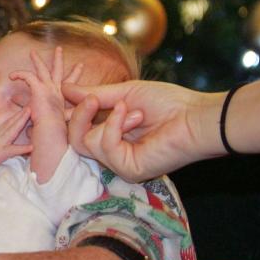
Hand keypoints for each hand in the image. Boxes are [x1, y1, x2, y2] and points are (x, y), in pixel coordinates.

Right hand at [0, 107, 32, 175]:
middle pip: (11, 123)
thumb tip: (2, 141)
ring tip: (29, 115)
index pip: (7, 124)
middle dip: (20, 114)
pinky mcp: (0, 153)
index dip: (16, 116)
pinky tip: (31, 147)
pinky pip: (12, 150)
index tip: (25, 109)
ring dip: (20, 122)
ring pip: (11, 131)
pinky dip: (22, 148)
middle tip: (30, 106)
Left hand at [10, 47, 78, 179]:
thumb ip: (46, 118)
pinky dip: (20, 74)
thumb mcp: (52, 122)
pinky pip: (28, 76)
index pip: (70, 84)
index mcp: (60, 99)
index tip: (79, 66)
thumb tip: (36, 119)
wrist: (50, 133)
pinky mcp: (40, 88)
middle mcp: (57, 92)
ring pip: (43, 69)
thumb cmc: (50, 132)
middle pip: (59, 71)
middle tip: (59, 49)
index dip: (74, 75)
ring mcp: (49, 89)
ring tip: (32, 52)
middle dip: (58, 59)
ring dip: (37, 60)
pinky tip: (12, 76)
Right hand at [64, 79, 221, 181]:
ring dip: (109, 120)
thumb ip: (93, 95)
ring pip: (85, 143)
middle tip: (93, 100)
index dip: (70, 113)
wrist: (196, 115)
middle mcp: (114, 153)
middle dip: (78, 116)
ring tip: (135, 112)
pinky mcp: (128, 170)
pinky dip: (114, 126)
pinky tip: (134, 117)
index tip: (66, 93)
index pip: (76, 130)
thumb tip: (63, 89)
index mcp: (112, 135)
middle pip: (74, 140)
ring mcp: (120, 163)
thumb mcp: (123, 93)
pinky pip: (103, 146)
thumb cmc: (168, 103)